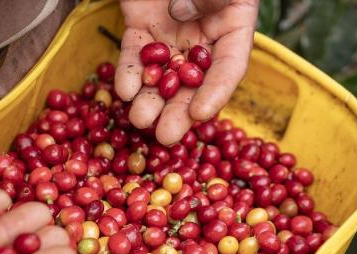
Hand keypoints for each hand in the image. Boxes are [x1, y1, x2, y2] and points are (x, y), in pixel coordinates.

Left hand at [115, 0, 257, 144]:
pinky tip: (124, 89)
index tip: (200, 113)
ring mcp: (171, 35)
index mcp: (232, 26)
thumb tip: (181, 14)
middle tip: (166, 136)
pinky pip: (134, 53)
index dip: (215, 93)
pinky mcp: (141, 26)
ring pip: (162, 75)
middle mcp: (202, 39)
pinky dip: (128, 72)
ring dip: (150, 100)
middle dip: (178, 112)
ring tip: (140, 119)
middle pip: (193, 83)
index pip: (228, 68)